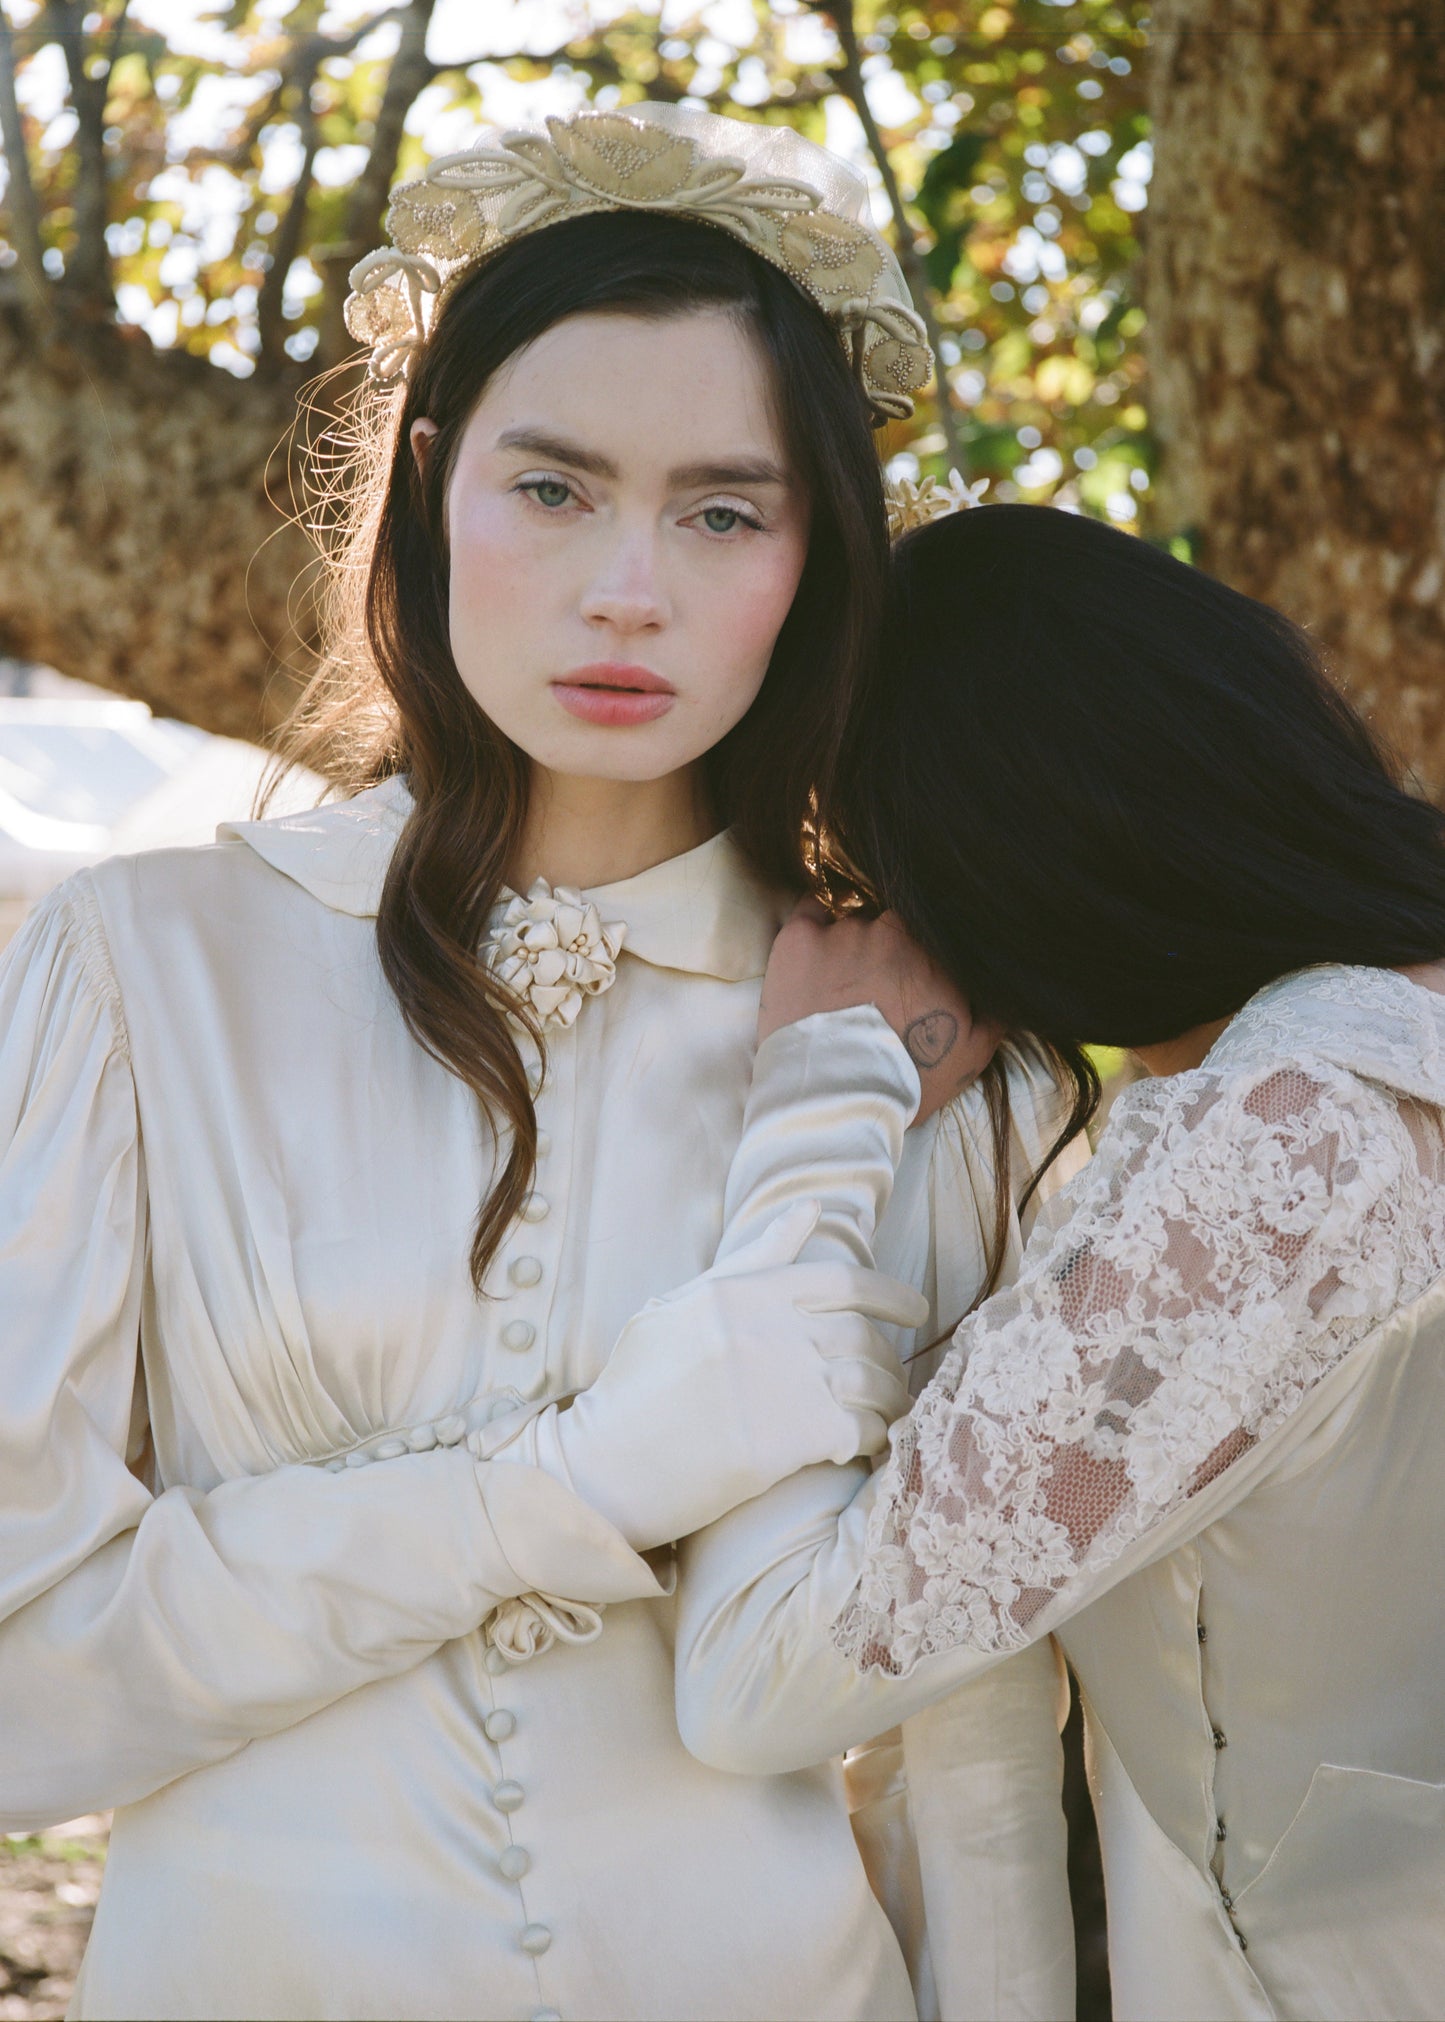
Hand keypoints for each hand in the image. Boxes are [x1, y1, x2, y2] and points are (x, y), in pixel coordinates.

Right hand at [488, 1201, 924, 1550]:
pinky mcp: (783, 1442)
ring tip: (890, 1413)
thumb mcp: (682, 1306)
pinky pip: (860, 1431)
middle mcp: (766, 1330)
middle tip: (895, 1378)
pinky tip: (869, 1445)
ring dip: (891, 1400)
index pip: (843, 1280)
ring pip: (871, 1382)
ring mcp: (777, 1385)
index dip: (893, 1295)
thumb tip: (810, 1210)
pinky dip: (876, 1437)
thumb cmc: (637, 1386)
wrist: (604, 1466)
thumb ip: (750, 1261)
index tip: (917, 1311)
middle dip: (890, 1359)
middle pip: (863, 1336)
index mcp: (742, 1293)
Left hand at [758, 902, 1002, 1122]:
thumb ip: (998, 1012)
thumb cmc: (906, 1079)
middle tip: (873, 990)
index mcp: (935, 951)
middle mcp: (891, 930)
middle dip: (885, 951)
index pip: (933, 932)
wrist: (836, 1099)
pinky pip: (808, 911)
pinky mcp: (800, 940)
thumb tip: (1012, 989)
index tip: (913, 982)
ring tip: (837, 990)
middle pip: (891, 924)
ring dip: (848, 947)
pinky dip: (812, 927)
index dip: (922, 955)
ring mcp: (843, 932)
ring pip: (851, 924)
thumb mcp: (972, 1054)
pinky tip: (812, 955)